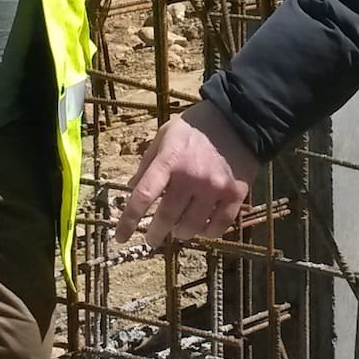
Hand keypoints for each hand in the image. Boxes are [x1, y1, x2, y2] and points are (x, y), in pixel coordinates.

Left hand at [114, 100, 259, 246]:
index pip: (143, 196)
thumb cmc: (195, 127)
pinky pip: (219, 226)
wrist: (237, 119)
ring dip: (181, 232)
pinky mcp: (235, 194)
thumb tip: (131, 188)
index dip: (128, 221)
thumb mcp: (164, 136)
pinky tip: (202, 228)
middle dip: (155, 234)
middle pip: (166, 218)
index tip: (120, 237)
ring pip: (192, 226)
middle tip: (152, 240)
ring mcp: (214, 187)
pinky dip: (208, 232)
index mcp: (168, 160)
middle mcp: (190, 177)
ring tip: (179, 230)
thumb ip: (148, 163)